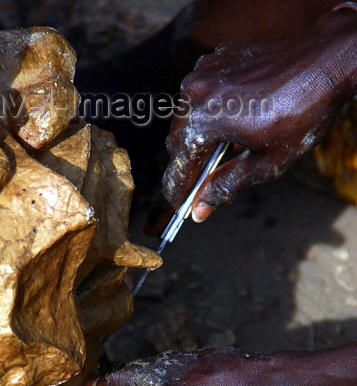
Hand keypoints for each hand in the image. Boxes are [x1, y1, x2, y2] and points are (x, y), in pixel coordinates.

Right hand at [146, 10, 356, 233]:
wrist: (326, 63)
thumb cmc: (302, 114)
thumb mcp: (265, 163)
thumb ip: (226, 186)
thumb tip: (199, 210)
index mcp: (203, 122)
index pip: (178, 172)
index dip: (172, 200)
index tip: (163, 220)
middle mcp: (194, 95)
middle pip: (177, 146)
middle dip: (188, 169)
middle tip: (204, 188)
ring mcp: (202, 73)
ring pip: (187, 120)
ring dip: (200, 139)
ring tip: (227, 151)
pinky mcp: (213, 60)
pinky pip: (200, 96)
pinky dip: (210, 113)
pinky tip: (235, 120)